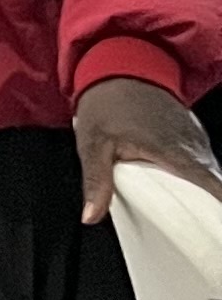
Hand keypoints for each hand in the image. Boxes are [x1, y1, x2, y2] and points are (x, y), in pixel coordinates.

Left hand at [72, 75, 221, 224]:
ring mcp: (196, 139)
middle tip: (207, 233)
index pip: (210, 184)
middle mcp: (192, 145)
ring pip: (210, 175)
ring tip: (201, 223)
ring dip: (207, 195)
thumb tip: (91, 216)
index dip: (219, 205)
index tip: (218, 227)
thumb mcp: (93, 144)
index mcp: (173, 151)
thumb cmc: (107, 104)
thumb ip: (97, 182)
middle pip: (215, 185)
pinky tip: (189, 198)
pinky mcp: (193, 136)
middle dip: (212, 209)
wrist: (120, 65)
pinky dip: (200, 181)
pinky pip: (202, 164)